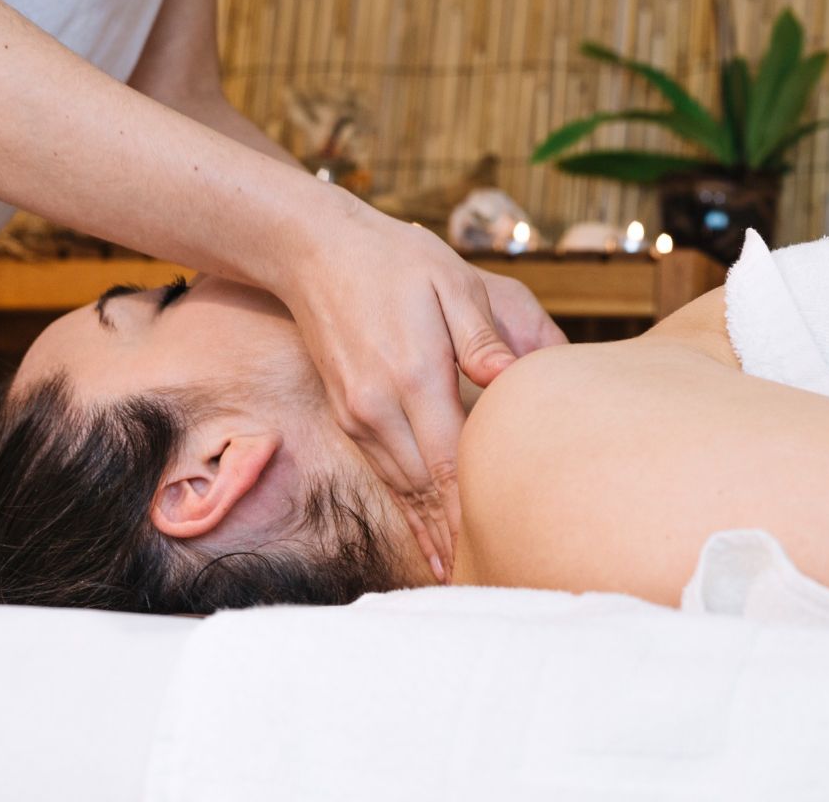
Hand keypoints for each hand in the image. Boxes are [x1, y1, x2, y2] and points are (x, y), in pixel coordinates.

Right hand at [279, 205, 562, 580]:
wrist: (316, 251)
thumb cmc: (398, 261)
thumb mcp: (452, 282)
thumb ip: (483, 337)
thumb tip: (512, 380)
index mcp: (412, 376)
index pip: (452, 460)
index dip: (478, 507)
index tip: (506, 545)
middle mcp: (379, 407)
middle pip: (426, 488)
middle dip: (458, 535)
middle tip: (498, 577)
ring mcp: (358, 415)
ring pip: (403, 489)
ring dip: (433, 532)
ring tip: (465, 576)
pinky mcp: (349, 416)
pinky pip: (386, 474)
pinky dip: (410, 511)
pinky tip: (428, 539)